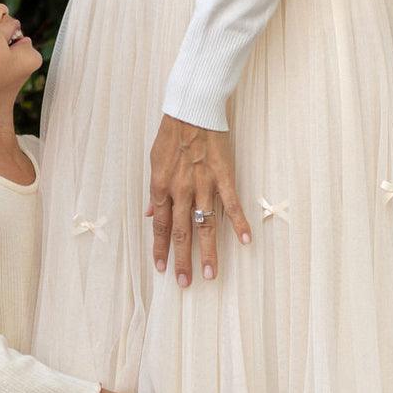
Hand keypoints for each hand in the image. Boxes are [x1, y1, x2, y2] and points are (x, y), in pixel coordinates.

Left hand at [146, 114, 250, 285]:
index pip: (158, 226)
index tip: (162, 269)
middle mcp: (180, 191)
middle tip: (185, 284)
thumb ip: (153, 192)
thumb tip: (146, 213)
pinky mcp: (223, 176)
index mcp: (161, 188)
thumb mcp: (154, 162)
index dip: (160, 249)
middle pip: (180, 232)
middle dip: (182, 260)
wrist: (191, 109)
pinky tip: (245, 242)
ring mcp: (202, 185)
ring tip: (210, 275)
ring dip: (207, 252)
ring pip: (205, 225)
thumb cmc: (171, 134)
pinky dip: (239, 223)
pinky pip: (231, 204)